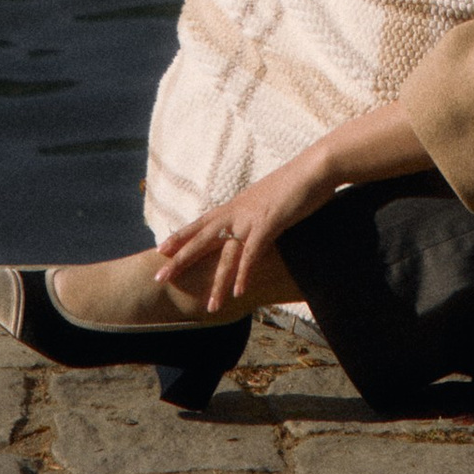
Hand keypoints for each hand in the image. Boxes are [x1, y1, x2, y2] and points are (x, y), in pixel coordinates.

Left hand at [155, 141, 336, 315]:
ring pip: (227, 255)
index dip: (181, 237)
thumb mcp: (265, 200)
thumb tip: (249, 225)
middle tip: (160, 278)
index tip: (161, 250)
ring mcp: (251, 218)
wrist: (313, 168)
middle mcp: (236, 212)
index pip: (200, 223)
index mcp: (234, 206)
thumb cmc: (292, 184)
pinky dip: (244, 273)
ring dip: (218, 283)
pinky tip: (238, 292)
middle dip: (180, 260)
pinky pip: (252, 253)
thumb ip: (253, 213)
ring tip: (209, 306)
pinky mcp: (269, 223)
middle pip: (201, 239)